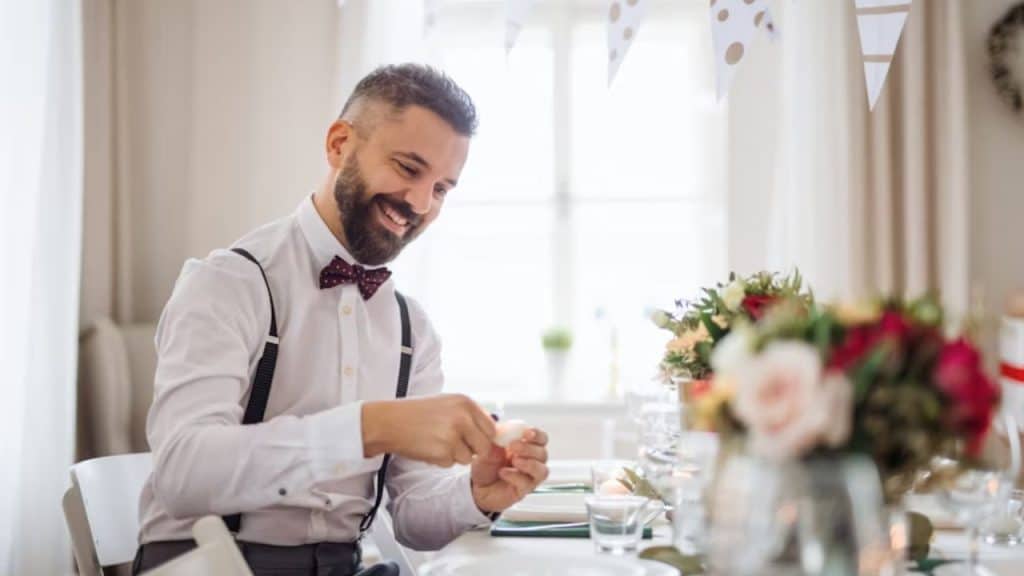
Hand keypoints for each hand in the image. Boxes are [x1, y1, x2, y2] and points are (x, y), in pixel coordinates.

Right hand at [361, 394, 495, 466]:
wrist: (389, 422)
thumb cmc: (416, 413)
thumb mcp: (446, 404)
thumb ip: (470, 416)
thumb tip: (493, 432)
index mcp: (465, 402)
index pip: (491, 428)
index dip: (484, 438)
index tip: (476, 442)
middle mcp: (463, 417)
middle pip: (485, 446)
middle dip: (472, 450)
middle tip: (454, 445)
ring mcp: (454, 435)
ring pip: (468, 458)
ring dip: (455, 456)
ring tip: (437, 443)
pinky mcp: (443, 451)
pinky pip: (451, 464)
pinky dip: (441, 460)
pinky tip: (428, 448)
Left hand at [470, 427, 548, 514]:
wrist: (476, 486)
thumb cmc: (486, 465)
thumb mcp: (488, 447)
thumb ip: (498, 438)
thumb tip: (503, 430)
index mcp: (526, 446)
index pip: (541, 439)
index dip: (537, 435)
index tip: (527, 433)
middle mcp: (531, 462)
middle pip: (543, 454)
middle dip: (530, 448)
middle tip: (513, 446)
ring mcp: (529, 477)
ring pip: (541, 471)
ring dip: (529, 463)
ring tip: (514, 460)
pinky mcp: (523, 490)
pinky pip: (527, 483)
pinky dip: (515, 476)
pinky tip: (503, 472)